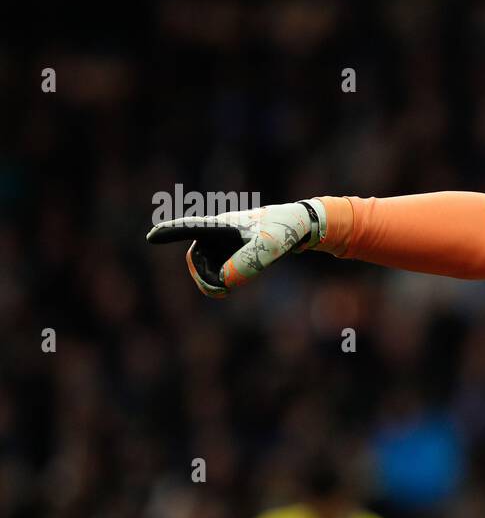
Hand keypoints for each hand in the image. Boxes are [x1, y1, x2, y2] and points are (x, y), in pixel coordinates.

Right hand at [147, 199, 325, 297]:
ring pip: (207, 267)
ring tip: (231, 289)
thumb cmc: (284, 230)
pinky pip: (217, 271)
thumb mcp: (270, 247)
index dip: (171, 232)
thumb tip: (224, 281)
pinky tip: (233, 285)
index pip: (191, 227)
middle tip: (223, 292)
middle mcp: (217, 232)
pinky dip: (223, 282)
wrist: (299, 226)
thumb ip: (248, 263)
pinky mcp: (230, 250)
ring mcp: (222, 242)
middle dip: (205, 278)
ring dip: (216, 281)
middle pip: (197, 259)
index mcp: (222, 224)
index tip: (152, 236)